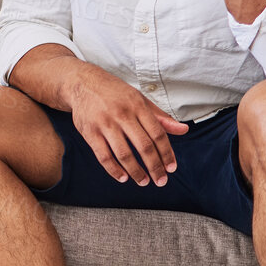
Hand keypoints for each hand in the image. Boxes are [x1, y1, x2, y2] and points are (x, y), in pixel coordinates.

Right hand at [62, 64, 190, 185]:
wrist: (83, 83)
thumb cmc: (115, 93)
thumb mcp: (140, 99)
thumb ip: (161, 117)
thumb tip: (183, 130)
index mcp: (138, 106)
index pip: (157, 134)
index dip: (166, 153)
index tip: (171, 168)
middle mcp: (122, 114)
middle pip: (143, 146)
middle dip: (155, 167)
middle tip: (161, 181)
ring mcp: (105, 124)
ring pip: (124, 154)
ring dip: (136, 172)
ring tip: (144, 181)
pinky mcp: (90, 132)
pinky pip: (103, 156)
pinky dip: (114, 170)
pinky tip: (123, 177)